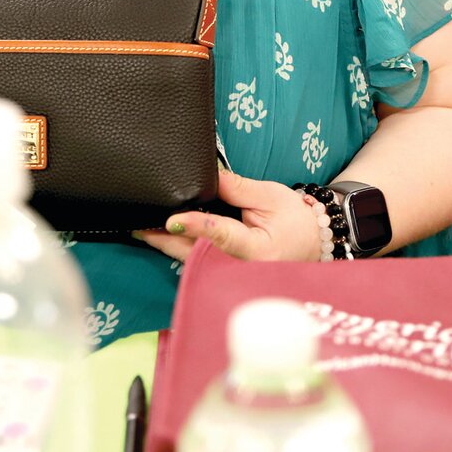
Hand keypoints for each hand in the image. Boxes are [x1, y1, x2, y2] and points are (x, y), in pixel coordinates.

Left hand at [138, 169, 321, 262]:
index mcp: (258, 250)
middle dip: (167, 240)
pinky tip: (160, 236)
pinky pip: (198, 262)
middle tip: (139, 225)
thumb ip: (238, 188)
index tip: (172, 220)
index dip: (196, 226)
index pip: (222, 236)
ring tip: (141, 228)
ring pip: (193, 261)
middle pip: (197, 254)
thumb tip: (207, 176)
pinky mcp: (225, 273)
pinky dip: (178, 248)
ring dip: (166, 245)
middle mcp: (241, 269)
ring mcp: (232, 276)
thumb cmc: (295, 221)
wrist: (312, 244)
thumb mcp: (271, 197)